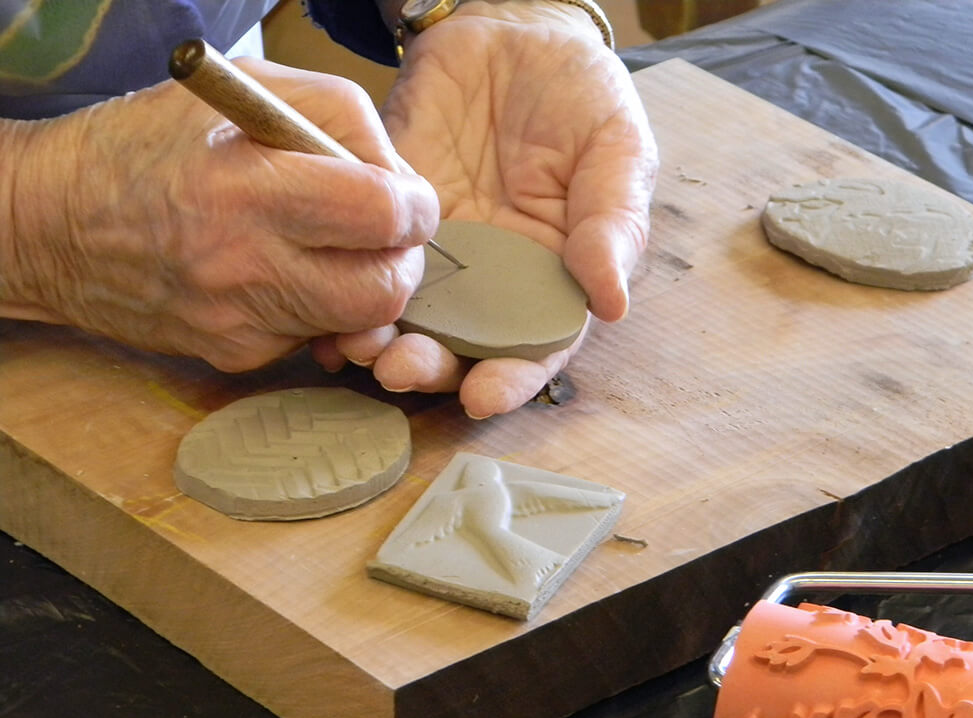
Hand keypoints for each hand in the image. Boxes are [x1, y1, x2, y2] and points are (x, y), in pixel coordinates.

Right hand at [0, 59, 438, 370]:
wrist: (50, 225)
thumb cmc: (141, 146)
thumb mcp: (240, 94)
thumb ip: (336, 119)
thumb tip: (398, 174)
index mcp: (248, 189)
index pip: (381, 217)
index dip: (416, 208)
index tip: (410, 201)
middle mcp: (246, 267)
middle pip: (384, 290)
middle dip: (405, 260)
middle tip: (388, 235)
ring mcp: (240, 322)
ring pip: (356, 323)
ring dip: (367, 286)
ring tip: (335, 247)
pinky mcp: (234, 354)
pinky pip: (312, 336)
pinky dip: (320, 306)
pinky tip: (287, 274)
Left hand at [311, 0, 657, 417]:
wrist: (511, 32)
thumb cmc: (579, 94)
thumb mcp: (616, 149)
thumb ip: (613, 222)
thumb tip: (613, 301)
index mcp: (551, 276)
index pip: (533, 346)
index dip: (510, 378)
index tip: (483, 396)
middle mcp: (491, 279)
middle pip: (460, 345)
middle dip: (431, 368)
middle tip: (402, 370)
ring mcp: (437, 252)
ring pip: (406, 315)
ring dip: (380, 342)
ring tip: (360, 347)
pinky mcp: (387, 218)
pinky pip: (361, 260)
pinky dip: (340, 289)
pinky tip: (325, 313)